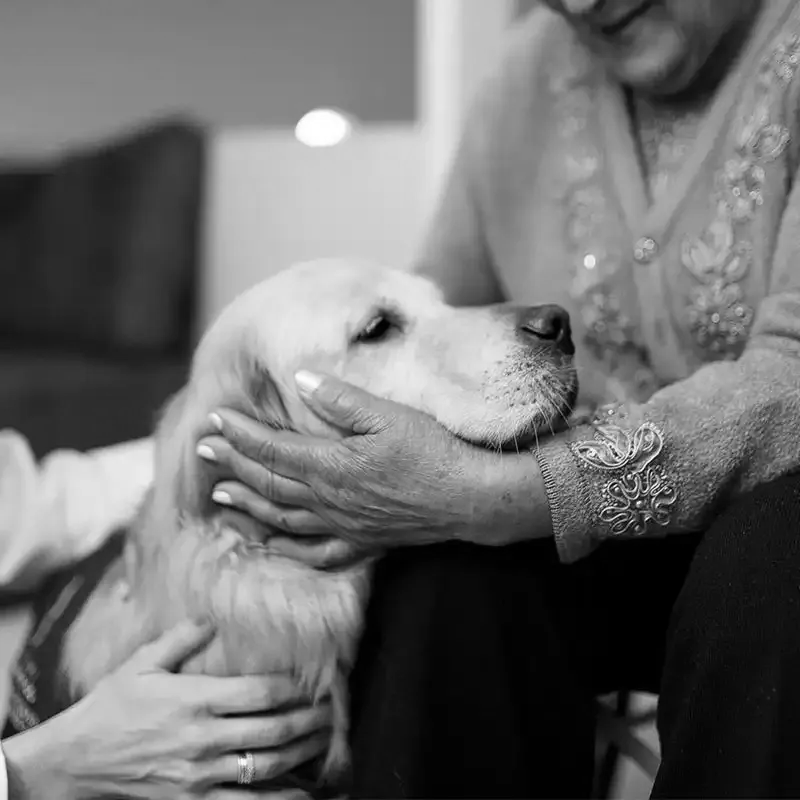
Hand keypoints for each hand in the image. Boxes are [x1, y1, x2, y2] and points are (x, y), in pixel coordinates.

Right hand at [3, 620, 327, 799]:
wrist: (73, 762)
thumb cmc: (109, 707)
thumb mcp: (141, 663)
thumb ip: (180, 637)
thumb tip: (213, 616)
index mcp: (195, 699)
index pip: (262, 693)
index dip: (297, 688)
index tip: (318, 681)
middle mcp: (204, 738)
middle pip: (274, 730)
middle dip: (311, 720)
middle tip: (335, 711)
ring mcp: (200, 776)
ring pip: (267, 766)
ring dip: (303, 753)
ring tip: (326, 740)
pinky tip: (302, 792)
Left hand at [196, 372, 550, 568]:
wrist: (470, 498)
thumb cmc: (434, 452)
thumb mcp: (389, 415)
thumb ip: (341, 400)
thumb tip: (300, 379)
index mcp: (332, 465)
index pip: (272, 449)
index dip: (239, 434)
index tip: (213, 419)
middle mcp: (329, 500)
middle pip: (268, 483)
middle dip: (231, 465)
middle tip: (202, 450)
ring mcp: (343, 526)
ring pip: (281, 518)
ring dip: (247, 506)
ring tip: (219, 497)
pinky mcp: (362, 542)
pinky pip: (314, 553)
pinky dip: (286, 550)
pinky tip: (270, 546)